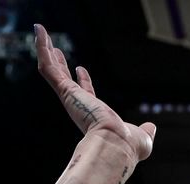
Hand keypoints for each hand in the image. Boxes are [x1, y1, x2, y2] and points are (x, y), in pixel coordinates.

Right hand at [34, 24, 155, 163]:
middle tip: (54, 49)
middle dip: (60, 64)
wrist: (116, 144)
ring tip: (40, 31)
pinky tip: (39, 31)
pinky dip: (42, 48)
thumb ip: (144, 131)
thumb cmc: (128, 146)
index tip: (80, 68)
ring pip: (52, 69)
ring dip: (45, 50)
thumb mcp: (141, 136)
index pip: (86, 93)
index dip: (83, 81)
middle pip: (65, 80)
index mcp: (94, 115)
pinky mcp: (66, 91)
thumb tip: (151, 128)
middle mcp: (79, 105)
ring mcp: (71, 98)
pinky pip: (49, 67)